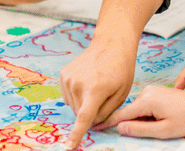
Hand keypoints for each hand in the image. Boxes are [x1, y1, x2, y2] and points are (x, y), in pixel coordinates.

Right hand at [60, 35, 136, 149]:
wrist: (110, 44)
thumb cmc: (121, 69)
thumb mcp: (121, 94)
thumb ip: (106, 113)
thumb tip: (92, 124)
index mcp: (95, 90)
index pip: (83, 118)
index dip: (76, 134)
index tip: (68, 147)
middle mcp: (77, 84)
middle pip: (80, 113)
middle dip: (90, 113)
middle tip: (103, 98)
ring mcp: (68, 78)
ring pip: (73, 105)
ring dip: (83, 104)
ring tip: (96, 87)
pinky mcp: (63, 74)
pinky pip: (68, 96)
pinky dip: (77, 95)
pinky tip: (88, 83)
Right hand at [92, 85, 184, 138]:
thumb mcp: (163, 130)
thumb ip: (139, 129)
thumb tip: (120, 128)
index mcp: (147, 100)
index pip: (121, 114)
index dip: (107, 123)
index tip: (93, 127)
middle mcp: (147, 91)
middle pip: (128, 112)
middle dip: (129, 124)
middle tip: (146, 131)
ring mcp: (152, 89)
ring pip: (136, 109)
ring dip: (139, 120)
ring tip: (158, 126)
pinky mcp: (157, 91)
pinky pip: (144, 105)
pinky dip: (145, 115)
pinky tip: (159, 120)